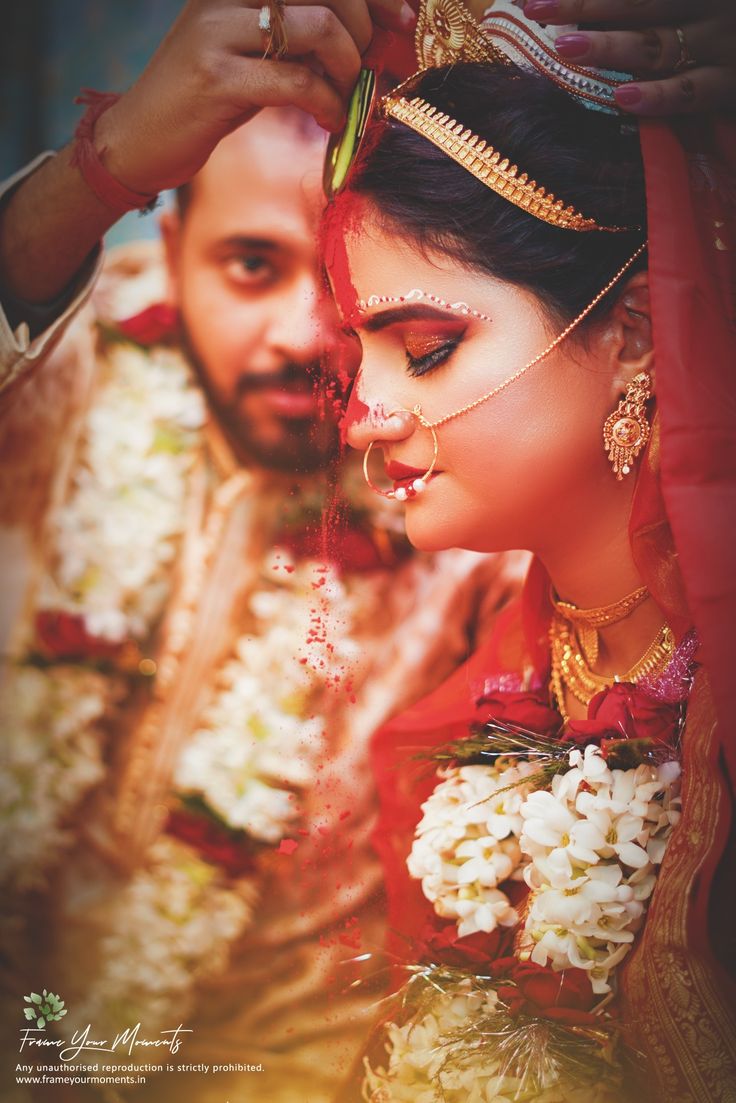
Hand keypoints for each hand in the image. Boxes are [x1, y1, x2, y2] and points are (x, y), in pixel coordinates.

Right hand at [95, 0, 415, 194]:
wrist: (138, 139)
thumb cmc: (205, 99)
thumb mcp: (251, 51)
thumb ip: (298, 33)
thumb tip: (371, 31)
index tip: (402, 17)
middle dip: (365, 27)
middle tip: (366, 67)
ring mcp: (216, 31)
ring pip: (318, 27)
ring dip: (347, 68)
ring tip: (344, 95)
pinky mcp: (217, 79)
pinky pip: (297, 81)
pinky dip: (328, 104)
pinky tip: (331, 121)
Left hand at [522, 0, 735, 114]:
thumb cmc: (712, 26)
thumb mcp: (675, 9)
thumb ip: (636, 5)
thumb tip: (558, 8)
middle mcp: (711, 6)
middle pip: (644, 2)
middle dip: (588, 5)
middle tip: (537, 9)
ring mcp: (723, 44)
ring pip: (660, 44)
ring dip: (612, 46)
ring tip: (567, 47)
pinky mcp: (731, 85)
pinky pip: (692, 92)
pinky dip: (658, 95)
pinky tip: (624, 98)